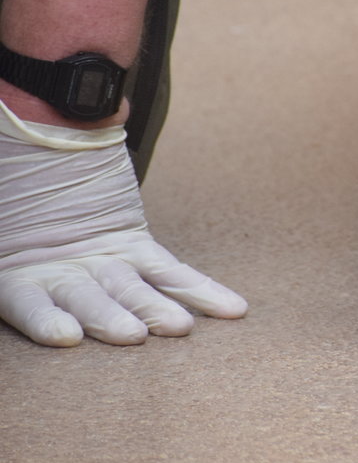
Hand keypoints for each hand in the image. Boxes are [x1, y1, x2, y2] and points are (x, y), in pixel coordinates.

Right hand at [0, 110, 245, 346]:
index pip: (27, 308)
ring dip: (157, 310)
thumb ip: (2, 212)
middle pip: (86, 304)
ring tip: (179, 327)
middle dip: (111, 320)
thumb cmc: (4, 171)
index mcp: (12, 276)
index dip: (45, 322)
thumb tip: (8, 241)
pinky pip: (171, 271)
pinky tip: (230, 309)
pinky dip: (201, 289)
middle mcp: (57, 278)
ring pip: (132, 292)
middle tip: (133, 335)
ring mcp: (99, 265)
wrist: (39, 126)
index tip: (64, 336)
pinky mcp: (135, 246)